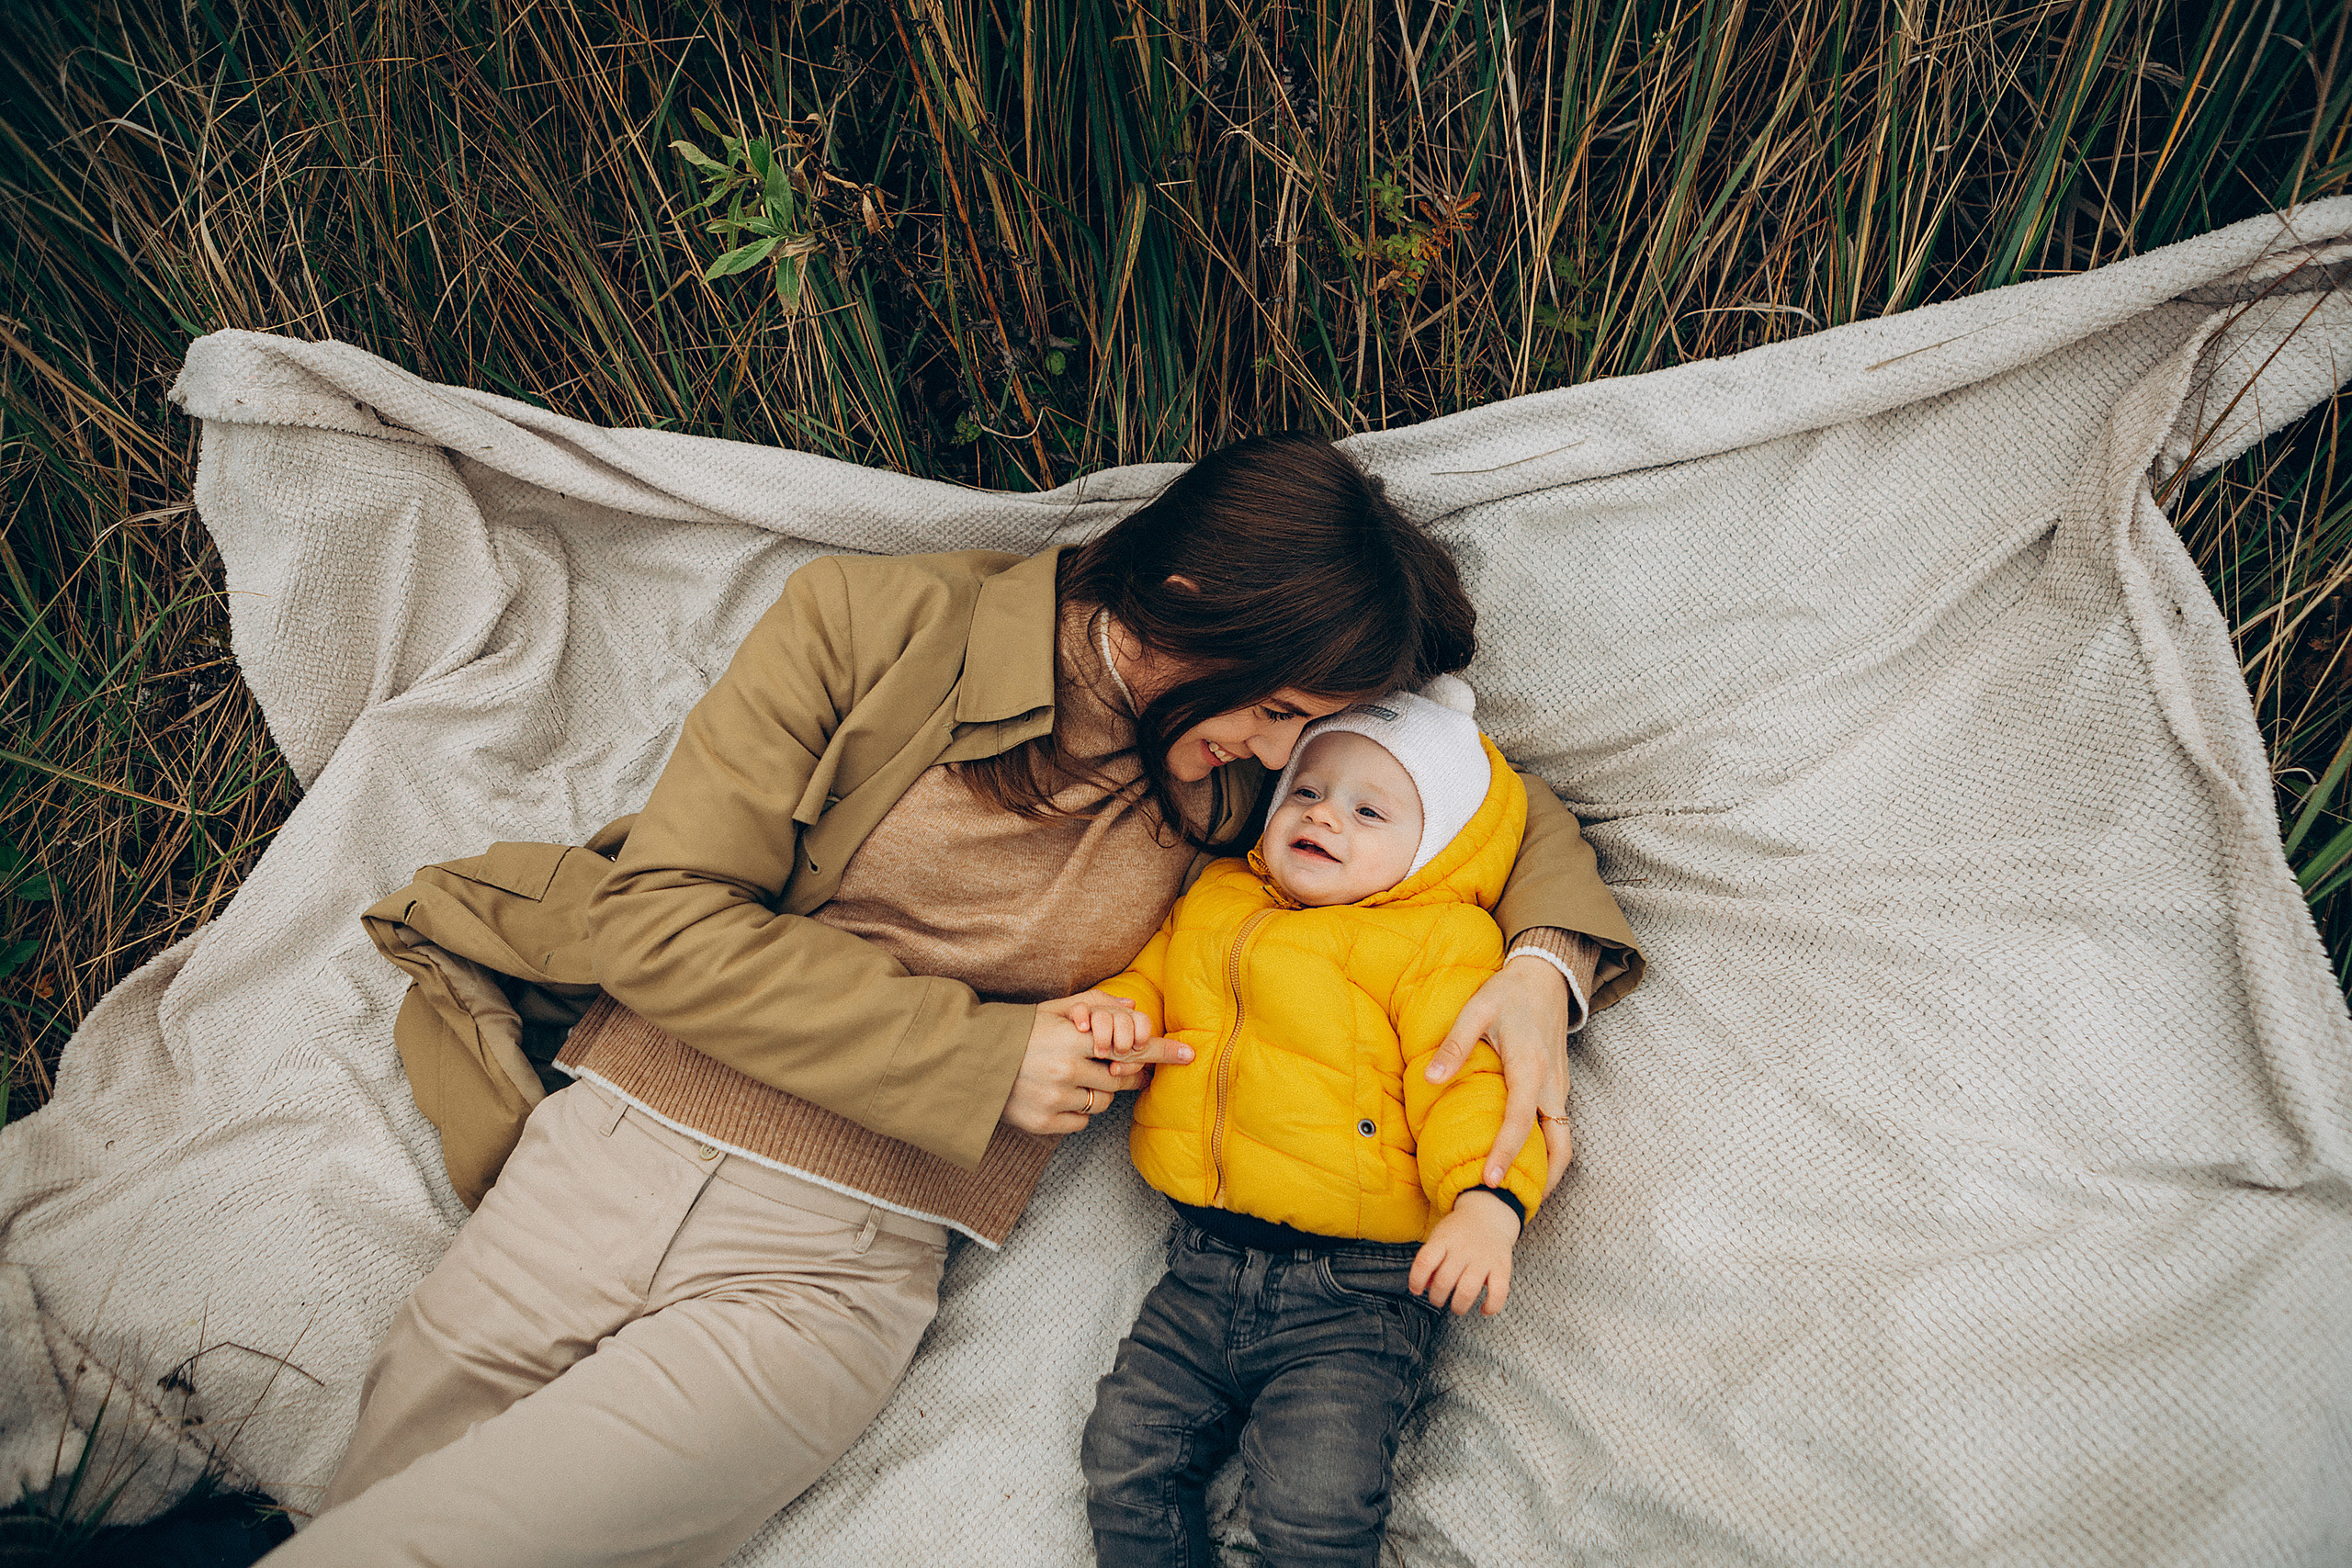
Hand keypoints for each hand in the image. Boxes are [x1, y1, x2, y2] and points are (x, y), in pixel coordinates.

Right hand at [1001, 991, 1191, 1135]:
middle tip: (1116, 1068)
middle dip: (1123, 1074)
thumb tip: (1133, 1008)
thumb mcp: (1052, 1010)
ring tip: (1070, 1078)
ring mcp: (1055, 1100)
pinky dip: (1075, 1112)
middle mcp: (1066, 1070)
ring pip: (1101, 1103)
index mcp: (1071, 1038)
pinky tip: (1055, 1096)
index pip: (1129, 1046)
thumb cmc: (1016, 1032)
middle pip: (1120, 1080)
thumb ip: (1094, 1005)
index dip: (1161, 1051)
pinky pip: (1080, 1122)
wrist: (969, 1062)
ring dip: (1096, 1092)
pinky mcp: (1044, 1123)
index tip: (1188, 1055)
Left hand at [1410, 1189, 1520, 1314]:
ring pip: (1467, 1291)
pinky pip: (1498, 1293)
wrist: (1488, 1215)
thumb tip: (1423, 1286)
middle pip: (1444, 1281)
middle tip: (1438, 1299)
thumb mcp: (1439, 1237)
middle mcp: (1463, 1249)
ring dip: (1458, 1306)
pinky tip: (1483, 1308)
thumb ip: (1429, 1261)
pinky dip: (1490, 1307)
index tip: (1416, 1290)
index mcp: (1444, 1240)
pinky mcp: (1502, 1268)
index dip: (1416, 1280)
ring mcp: (1483, 1259)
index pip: (1424, 1261)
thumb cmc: (1460, 1231)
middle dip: (1437, 1298)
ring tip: (1457, 1306)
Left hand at [1424, 955, 1572, 1195]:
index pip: (1521, 1120)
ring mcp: (1560, 1088)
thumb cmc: (1509, 993)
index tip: (1491, 1180)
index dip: (1506, 1153)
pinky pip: (1559, 1129)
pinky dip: (1549, 1152)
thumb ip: (1455, 1045)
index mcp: (1530, 1068)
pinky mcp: (1559, 1088)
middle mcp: (1552, 1085)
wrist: (1546, 977)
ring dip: (1548, 1170)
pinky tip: (1525, 1163)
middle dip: (1542, 1179)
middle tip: (1513, 1204)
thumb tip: (1430, 1079)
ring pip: (1564, 1141)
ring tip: (1521, 1194)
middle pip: (1559, 1146)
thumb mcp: (1477, 1010)